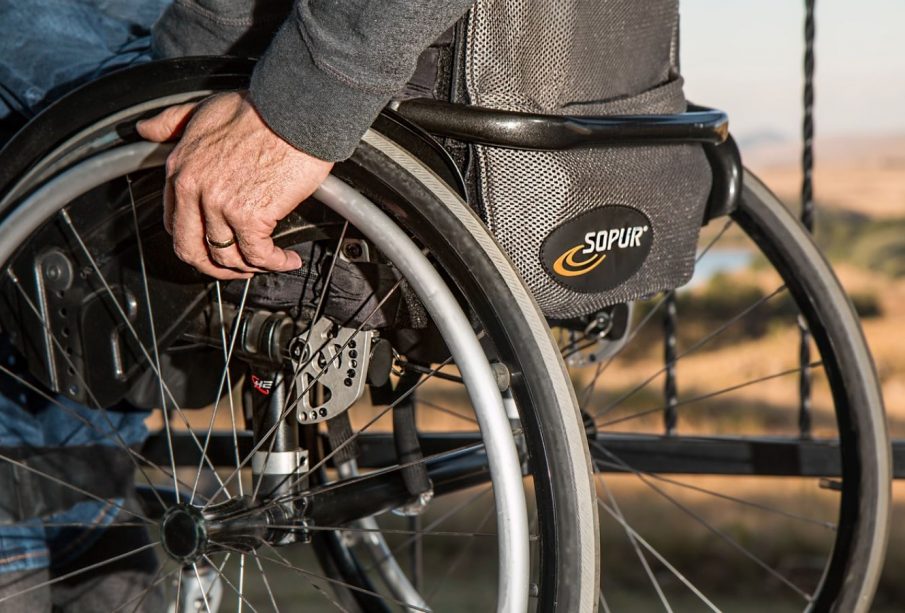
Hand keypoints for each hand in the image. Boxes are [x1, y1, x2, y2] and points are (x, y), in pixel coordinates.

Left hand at [136, 92, 333, 279]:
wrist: (294, 110)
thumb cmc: (260, 109)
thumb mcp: (203, 109)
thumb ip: (172, 122)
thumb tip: (146, 130)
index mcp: (180, 169)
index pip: (175, 224)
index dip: (196, 242)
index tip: (215, 244)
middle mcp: (194, 190)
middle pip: (192, 250)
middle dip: (215, 268)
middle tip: (237, 268)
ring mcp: (220, 205)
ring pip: (227, 258)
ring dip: (250, 268)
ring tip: (269, 262)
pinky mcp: (250, 215)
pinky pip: (258, 255)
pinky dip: (275, 263)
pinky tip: (288, 259)